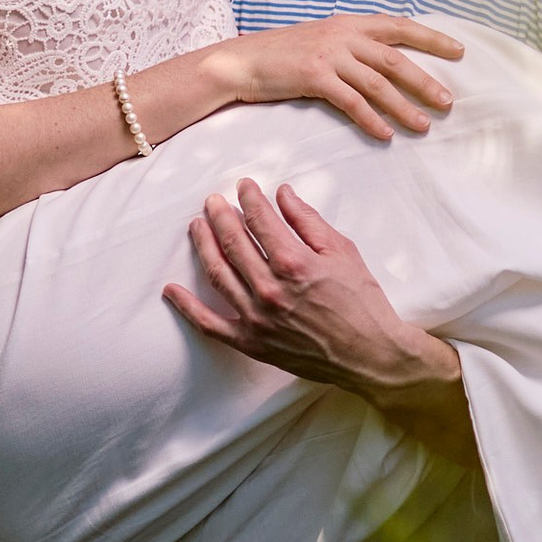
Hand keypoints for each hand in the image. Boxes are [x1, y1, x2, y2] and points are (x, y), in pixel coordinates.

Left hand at [163, 180, 469, 437]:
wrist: (370, 355)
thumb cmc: (363, 303)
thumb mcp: (343, 252)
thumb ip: (309, 221)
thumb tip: (283, 195)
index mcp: (294, 263)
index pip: (260, 221)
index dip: (249, 199)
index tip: (244, 186)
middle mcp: (269, 289)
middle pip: (233, 243)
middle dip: (220, 216)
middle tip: (213, 201)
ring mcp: (256, 318)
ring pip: (217, 274)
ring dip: (204, 246)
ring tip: (197, 226)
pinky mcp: (251, 343)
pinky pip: (210, 324)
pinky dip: (187, 307)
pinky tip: (171, 291)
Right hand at [228, 12, 463, 142]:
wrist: (242, 60)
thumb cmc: (282, 54)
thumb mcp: (321, 39)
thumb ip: (351, 45)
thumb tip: (383, 59)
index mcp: (349, 23)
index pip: (399, 26)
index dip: (431, 38)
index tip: (458, 51)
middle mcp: (343, 34)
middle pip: (395, 58)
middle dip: (425, 81)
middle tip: (449, 102)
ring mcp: (329, 54)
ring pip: (377, 83)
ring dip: (404, 106)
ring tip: (424, 125)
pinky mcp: (314, 76)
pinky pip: (350, 101)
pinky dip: (370, 119)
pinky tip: (385, 134)